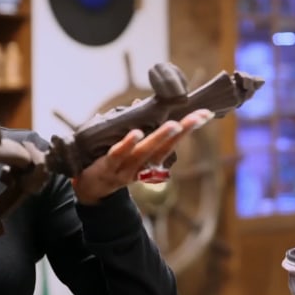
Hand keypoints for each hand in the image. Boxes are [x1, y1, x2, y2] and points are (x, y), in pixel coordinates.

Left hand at [72, 108, 214, 204]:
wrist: (89, 190)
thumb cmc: (109, 164)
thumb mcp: (125, 149)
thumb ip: (133, 128)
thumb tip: (139, 103)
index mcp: (148, 160)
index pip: (171, 143)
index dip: (188, 129)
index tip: (205, 114)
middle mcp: (142, 166)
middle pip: (164, 148)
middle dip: (182, 132)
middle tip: (198, 117)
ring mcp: (126, 168)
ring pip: (145, 152)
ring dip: (160, 138)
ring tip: (174, 125)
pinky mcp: (107, 167)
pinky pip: (118, 155)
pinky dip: (127, 144)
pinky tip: (136, 133)